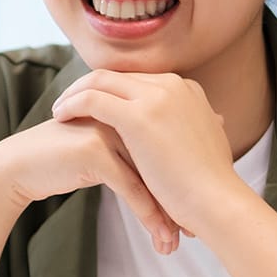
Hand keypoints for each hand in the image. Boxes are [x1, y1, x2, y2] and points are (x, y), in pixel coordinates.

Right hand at [0, 115, 183, 254]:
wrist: (19, 166)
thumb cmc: (62, 161)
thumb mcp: (105, 153)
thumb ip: (133, 153)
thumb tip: (165, 175)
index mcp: (130, 109)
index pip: (167, 146)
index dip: (182, 181)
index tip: (194, 212)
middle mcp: (124, 114)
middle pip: (163, 160)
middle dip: (179, 200)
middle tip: (192, 232)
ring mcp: (110, 130)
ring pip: (150, 176)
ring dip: (166, 213)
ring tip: (175, 242)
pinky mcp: (95, 150)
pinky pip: (130, 186)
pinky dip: (147, 213)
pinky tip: (159, 235)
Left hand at [49, 70, 251, 235]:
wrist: (218, 201)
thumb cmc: (210, 185)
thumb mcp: (202, 145)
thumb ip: (190, 129)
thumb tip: (189, 133)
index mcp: (187, 89)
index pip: (137, 79)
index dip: (111, 89)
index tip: (92, 103)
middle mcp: (172, 85)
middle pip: (117, 74)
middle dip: (88, 86)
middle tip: (67, 103)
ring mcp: (156, 97)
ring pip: (100, 80)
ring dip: (75, 92)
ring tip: (59, 111)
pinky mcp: (139, 116)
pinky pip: (93, 99)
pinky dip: (73, 104)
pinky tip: (60, 117)